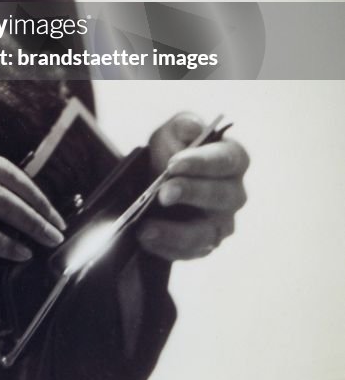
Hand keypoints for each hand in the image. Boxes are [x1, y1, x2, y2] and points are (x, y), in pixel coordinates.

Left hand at [137, 112, 248, 260]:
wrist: (155, 178)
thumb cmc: (171, 150)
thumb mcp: (172, 132)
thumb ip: (183, 126)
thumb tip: (196, 127)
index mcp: (232, 158)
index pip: (227, 160)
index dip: (202, 163)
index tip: (174, 164)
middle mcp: (234, 193)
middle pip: (222, 197)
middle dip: (191, 194)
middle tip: (162, 193)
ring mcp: (222, 223)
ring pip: (207, 233)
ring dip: (176, 232)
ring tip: (147, 228)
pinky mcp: (204, 245)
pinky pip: (189, 252)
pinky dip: (166, 247)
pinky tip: (146, 238)